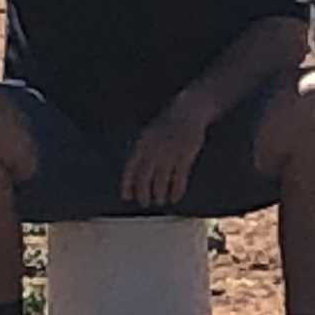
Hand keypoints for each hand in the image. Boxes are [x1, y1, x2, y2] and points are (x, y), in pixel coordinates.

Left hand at [120, 91, 213, 209]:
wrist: (188, 111)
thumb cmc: (166, 124)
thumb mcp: (148, 134)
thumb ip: (142, 152)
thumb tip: (135, 175)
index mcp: (142, 143)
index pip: (131, 168)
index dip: (127, 184)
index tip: (126, 197)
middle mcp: (154, 150)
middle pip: (145, 177)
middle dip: (143, 193)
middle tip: (145, 203)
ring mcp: (170, 153)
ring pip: (161, 180)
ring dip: (159, 194)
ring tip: (160, 201)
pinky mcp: (185, 156)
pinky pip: (180, 178)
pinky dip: (177, 190)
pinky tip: (175, 198)